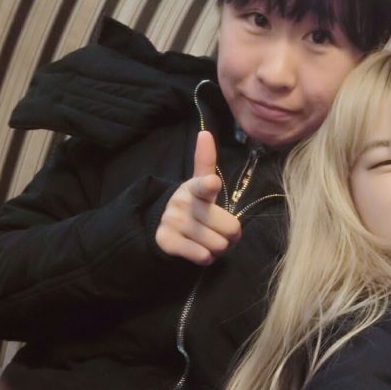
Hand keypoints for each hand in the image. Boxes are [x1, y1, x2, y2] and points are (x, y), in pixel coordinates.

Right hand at [156, 131, 240, 264]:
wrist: (160, 224)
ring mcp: (174, 222)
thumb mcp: (199, 183)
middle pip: (230, 228)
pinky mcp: (167, 241)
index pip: (204, 185)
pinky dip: (206, 257)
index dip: (209, 186)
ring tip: (207, 240)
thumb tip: (205, 132)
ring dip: (218, 248)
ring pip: (218, 245)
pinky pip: (202, 256)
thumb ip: (206, 161)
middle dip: (230, 235)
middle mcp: (183, 203)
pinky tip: (198, 250)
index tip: (212, 184)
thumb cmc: (192, 204)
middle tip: (220, 231)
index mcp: (196, 187)